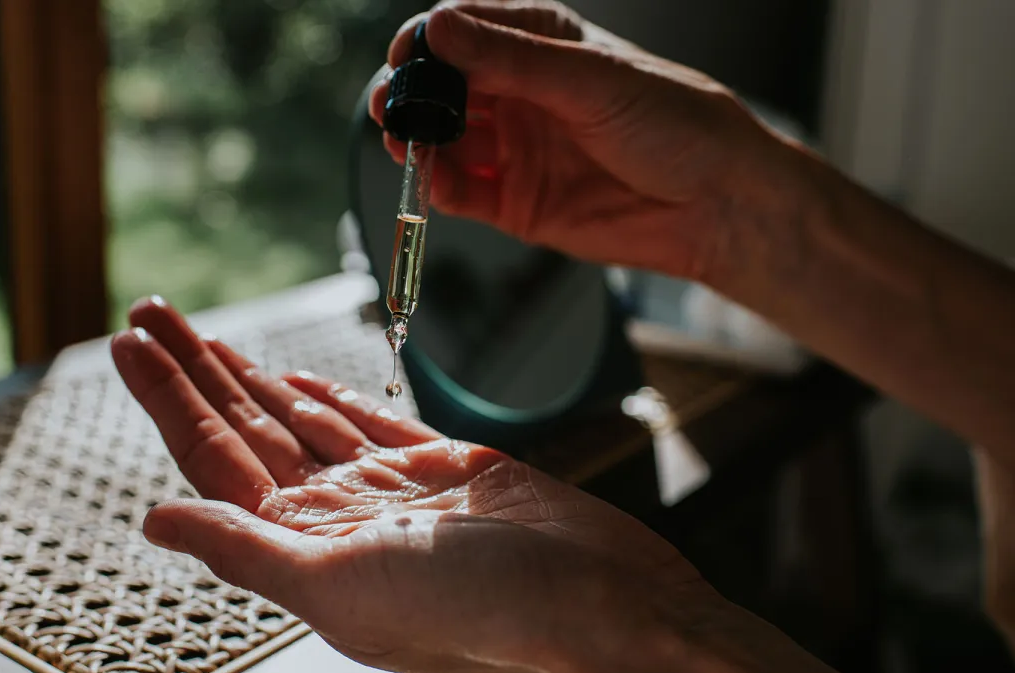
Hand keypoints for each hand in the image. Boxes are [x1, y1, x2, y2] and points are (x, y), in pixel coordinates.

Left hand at [110, 296, 727, 672]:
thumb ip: (245, 550)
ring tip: (202, 334)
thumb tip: (154, 522)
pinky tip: (292, 378)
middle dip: (195, 369)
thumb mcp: (344, 585)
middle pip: (245, 428)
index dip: (168, 398)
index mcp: (305, 545)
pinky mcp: (444, 469)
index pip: (213, 457)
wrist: (603, 605)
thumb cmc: (485, 612)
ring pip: (299, 419)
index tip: (128, 343)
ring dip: (248, 375)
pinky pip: (367, 424)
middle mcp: (338, 516)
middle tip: (150, 312)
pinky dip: (327, 397)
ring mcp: (389, 491)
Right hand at [369, 0, 807, 283]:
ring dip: (416, 142)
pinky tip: (434, 182)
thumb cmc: (677, 125)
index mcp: (542, 45)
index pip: (464, 30)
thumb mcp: (592, 81)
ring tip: (407, 146)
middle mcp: (522, 93)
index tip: (406, 57)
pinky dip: (439, 187)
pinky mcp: (516, 201)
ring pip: (444, 140)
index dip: (428, 41)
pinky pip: (461, 191)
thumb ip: (513, 60)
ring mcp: (516, 148)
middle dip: (411, 95)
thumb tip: (440, 27)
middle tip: (393, 108)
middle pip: (443, 87)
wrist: (717, 205)